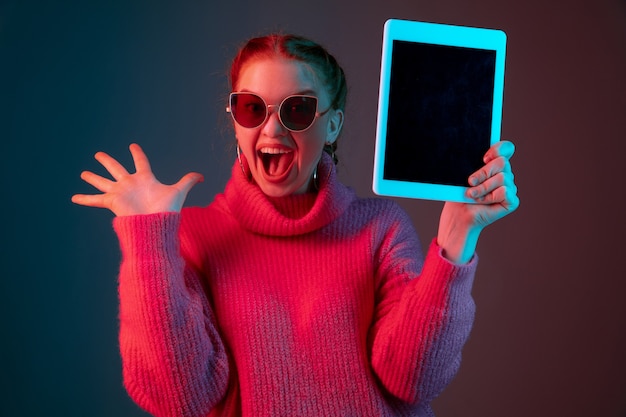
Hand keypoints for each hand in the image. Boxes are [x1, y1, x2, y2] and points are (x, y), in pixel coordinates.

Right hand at [71, 143, 203, 215]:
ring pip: (104, 180)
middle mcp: (130, 183)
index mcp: (145, 178)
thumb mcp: (179, 191)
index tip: (132, 146)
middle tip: (98, 155)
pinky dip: (85, 199)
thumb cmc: (166, 209)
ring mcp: (120, 192)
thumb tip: (203, 176)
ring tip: (83, 173)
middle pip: (116, 168)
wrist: (154, 224)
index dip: (137, 153)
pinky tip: (73, 197)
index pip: (140, 162)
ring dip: (93, 177)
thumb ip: (188, 181)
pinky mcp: (112, 201)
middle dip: (107, 162)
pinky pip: (95, 199)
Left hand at [437, 140, 518, 262]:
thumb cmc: (458, 195)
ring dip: (483, 187)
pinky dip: (490, 197)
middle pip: (503, 162)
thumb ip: (473, 161)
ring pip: (503, 177)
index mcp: (494, 165)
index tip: (484, 158)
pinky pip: (505, 191)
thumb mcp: (463, 174)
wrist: (457, 215)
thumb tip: (480, 155)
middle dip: (483, 172)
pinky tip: (482, 202)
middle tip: (470, 182)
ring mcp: (510, 188)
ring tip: (472, 195)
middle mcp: (505, 175)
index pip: (506, 148)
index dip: (499, 149)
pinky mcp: (512, 201)